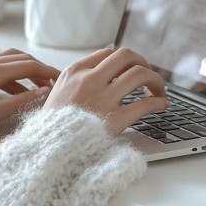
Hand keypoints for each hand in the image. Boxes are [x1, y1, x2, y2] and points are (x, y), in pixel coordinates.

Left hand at [0, 48, 58, 130]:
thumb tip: (45, 93)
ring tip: (39, 86)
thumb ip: (20, 102)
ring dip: (27, 70)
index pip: (27, 66)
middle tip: (53, 83)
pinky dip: (14, 76)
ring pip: (10, 60)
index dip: (46, 72)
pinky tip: (20, 91)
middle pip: (20, 58)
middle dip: (39, 69)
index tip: (60, 81)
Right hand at [43, 47, 166, 135]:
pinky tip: (161, 105)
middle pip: (127, 56)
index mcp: (74, 73)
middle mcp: (90, 81)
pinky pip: (145, 104)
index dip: (125, 60)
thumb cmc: (51, 128)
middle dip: (143, 63)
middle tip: (148, 75)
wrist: (44, 152)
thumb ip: (76, 81)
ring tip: (159, 90)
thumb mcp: (56, 95)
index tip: (132, 69)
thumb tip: (101, 69)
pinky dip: (158, 102)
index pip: (108, 53)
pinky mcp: (115, 121)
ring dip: (156, 80)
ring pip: (140, 74)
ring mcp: (102, 99)